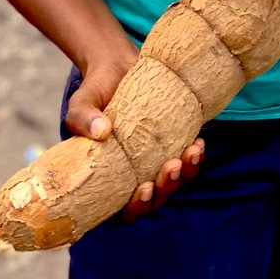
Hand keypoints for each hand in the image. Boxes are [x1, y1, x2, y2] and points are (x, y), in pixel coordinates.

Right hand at [64, 53, 205, 220]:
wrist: (119, 67)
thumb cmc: (96, 91)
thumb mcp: (82, 102)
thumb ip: (82, 117)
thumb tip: (101, 131)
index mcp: (108, 178)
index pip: (123, 210)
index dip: (136, 208)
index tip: (144, 187)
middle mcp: (133, 175)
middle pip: (155, 199)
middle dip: (167, 188)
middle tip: (171, 166)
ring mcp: (154, 161)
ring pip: (175, 183)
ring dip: (186, 174)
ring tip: (191, 152)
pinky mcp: (171, 144)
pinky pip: (188, 161)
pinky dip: (194, 157)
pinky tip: (197, 143)